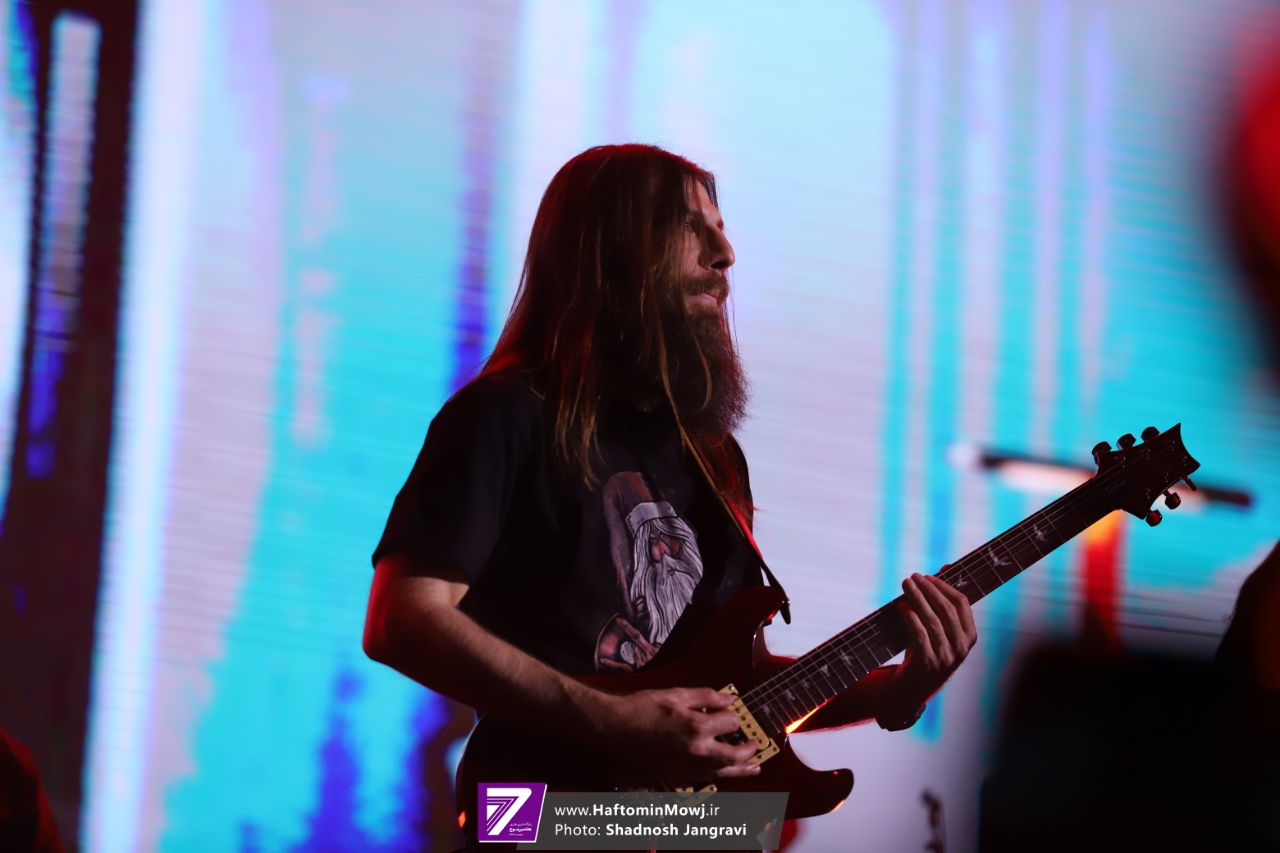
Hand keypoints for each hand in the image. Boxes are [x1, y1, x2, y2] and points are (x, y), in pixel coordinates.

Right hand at [592, 687, 760, 780]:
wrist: (619, 727)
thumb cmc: (646, 707)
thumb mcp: (677, 694)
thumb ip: (706, 696)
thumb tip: (729, 700)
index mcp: (697, 726)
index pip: (729, 723)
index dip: (734, 716)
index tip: (733, 712)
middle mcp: (697, 750)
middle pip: (733, 756)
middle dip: (749, 750)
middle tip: (757, 745)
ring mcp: (688, 765)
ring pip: (722, 772)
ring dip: (741, 770)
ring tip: (754, 768)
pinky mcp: (679, 773)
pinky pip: (706, 778)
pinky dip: (720, 775)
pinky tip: (724, 772)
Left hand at [891, 571, 977, 711]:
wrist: (912, 690)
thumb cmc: (925, 652)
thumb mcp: (938, 628)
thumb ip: (943, 600)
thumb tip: (946, 566)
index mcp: (969, 636)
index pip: (962, 603)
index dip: (944, 586)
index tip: (927, 576)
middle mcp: (961, 647)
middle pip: (946, 609)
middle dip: (928, 589)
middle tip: (912, 576)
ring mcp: (946, 657)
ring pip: (932, 620)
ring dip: (917, 598)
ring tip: (905, 585)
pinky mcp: (928, 664)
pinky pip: (919, 635)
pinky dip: (910, 618)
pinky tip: (902, 606)